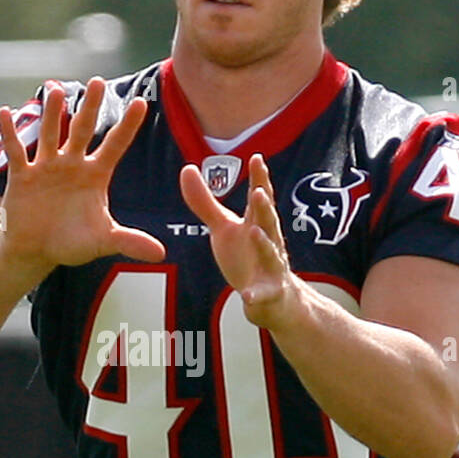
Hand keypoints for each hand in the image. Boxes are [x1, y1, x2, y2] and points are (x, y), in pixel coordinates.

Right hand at [0, 78, 165, 268]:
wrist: (36, 252)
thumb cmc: (71, 243)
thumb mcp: (102, 241)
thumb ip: (129, 242)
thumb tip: (161, 253)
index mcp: (95, 175)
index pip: (115, 145)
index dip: (127, 126)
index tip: (142, 102)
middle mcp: (72, 164)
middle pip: (83, 130)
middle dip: (91, 107)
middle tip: (98, 82)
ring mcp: (47, 167)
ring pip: (50, 134)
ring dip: (52, 113)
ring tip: (56, 90)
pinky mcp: (22, 175)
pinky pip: (16, 151)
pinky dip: (10, 133)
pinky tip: (4, 113)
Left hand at [180, 153, 300, 327]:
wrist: (271, 297)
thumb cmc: (247, 256)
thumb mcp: (223, 228)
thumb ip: (205, 202)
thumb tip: (186, 168)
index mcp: (257, 223)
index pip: (260, 198)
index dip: (259, 179)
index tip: (256, 159)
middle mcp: (268, 241)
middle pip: (268, 221)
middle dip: (264, 207)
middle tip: (258, 192)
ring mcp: (271, 268)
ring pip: (270, 254)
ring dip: (264, 243)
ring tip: (254, 232)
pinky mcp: (268, 293)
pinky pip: (262, 294)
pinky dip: (256, 295)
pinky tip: (248, 296)